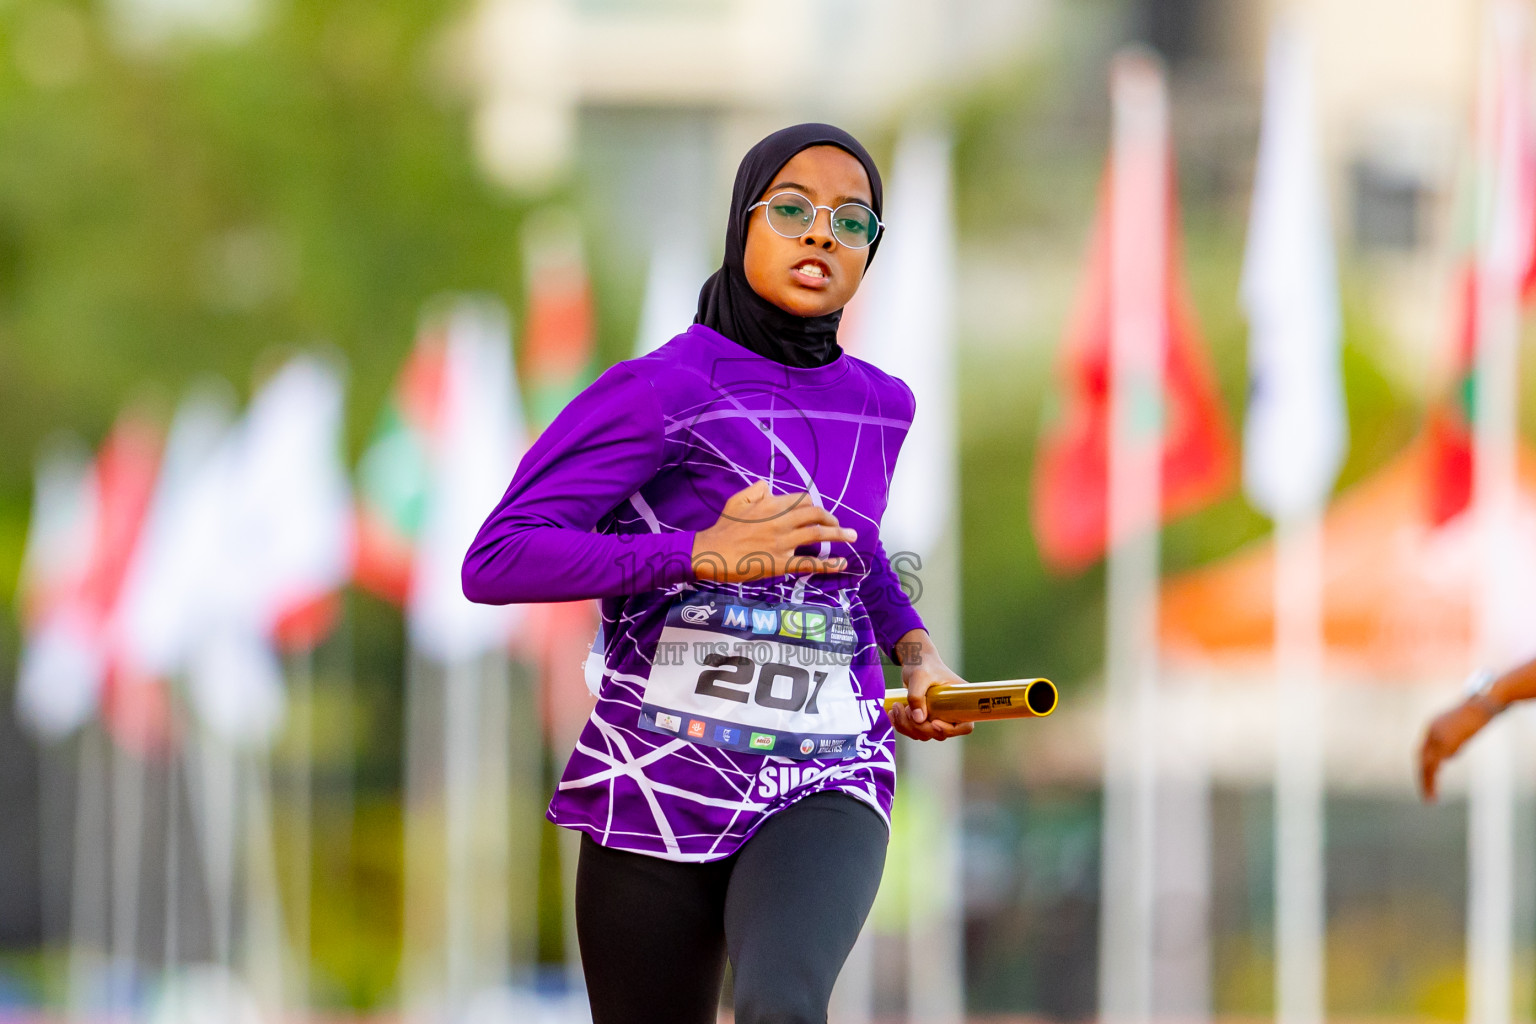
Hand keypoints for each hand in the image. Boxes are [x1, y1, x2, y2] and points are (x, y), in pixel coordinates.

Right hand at [691, 480, 853, 582]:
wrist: (711, 552)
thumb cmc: (723, 527)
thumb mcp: (737, 500)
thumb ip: (756, 489)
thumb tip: (771, 487)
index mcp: (771, 504)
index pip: (802, 500)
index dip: (815, 505)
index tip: (819, 512)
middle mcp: (781, 521)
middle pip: (815, 514)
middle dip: (832, 518)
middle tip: (840, 525)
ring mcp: (782, 542)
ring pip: (818, 534)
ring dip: (839, 534)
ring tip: (852, 537)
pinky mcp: (780, 563)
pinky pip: (809, 562)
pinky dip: (828, 563)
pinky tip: (841, 563)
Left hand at [888, 628, 973, 741]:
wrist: (914, 660)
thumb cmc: (922, 664)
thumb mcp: (919, 676)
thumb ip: (917, 695)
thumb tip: (919, 719)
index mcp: (960, 700)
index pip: (965, 726)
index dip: (950, 730)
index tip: (933, 721)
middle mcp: (951, 712)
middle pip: (940, 734)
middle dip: (919, 726)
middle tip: (903, 708)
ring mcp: (938, 716)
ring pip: (925, 734)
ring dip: (907, 726)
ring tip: (896, 706)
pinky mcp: (925, 718)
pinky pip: (914, 731)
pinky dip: (902, 725)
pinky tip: (892, 712)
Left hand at [1419, 698, 1498, 801]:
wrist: (1482, 704)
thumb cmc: (1477, 714)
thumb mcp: (1461, 730)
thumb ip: (1451, 743)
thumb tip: (1447, 757)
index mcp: (1432, 726)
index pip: (1423, 750)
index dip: (1424, 765)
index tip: (1425, 778)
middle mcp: (1430, 731)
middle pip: (1420, 758)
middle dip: (1422, 776)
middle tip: (1425, 793)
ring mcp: (1435, 737)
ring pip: (1425, 764)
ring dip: (1426, 782)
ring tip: (1428, 798)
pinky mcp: (1444, 743)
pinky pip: (1434, 765)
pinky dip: (1432, 780)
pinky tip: (1434, 792)